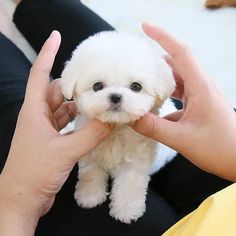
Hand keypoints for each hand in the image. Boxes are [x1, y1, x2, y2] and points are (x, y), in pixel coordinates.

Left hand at [0, 31, 111, 233]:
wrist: (23, 198)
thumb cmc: (34, 172)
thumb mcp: (65, 151)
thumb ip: (90, 135)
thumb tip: (112, 120)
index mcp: (34, 111)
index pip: (40, 75)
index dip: (47, 54)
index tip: (56, 37)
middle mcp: (39, 116)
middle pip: (57, 91)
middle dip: (74, 84)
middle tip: (95, 79)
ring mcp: (46, 129)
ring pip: (64, 108)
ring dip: (79, 104)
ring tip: (98, 99)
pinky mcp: (53, 140)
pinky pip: (68, 123)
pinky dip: (79, 120)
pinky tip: (92, 121)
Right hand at [132, 23, 235, 180]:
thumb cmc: (219, 148)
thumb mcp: (183, 139)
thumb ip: (154, 128)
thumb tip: (131, 117)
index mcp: (201, 88)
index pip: (181, 53)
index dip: (162, 37)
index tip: (145, 27)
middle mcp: (201, 87)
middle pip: (176, 63)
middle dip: (155, 59)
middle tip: (135, 60)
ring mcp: (200, 96)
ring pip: (177, 79)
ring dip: (159, 78)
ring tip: (140, 80)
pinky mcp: (198, 105)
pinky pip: (179, 93)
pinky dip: (165, 95)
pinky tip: (153, 104)